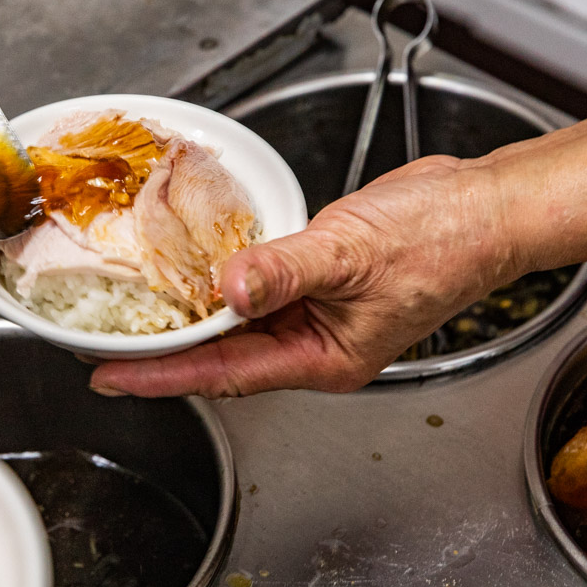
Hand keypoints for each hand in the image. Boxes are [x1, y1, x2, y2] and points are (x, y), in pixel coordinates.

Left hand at [89, 156, 521, 397]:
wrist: (482, 209)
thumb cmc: (441, 242)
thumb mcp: (351, 254)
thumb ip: (282, 272)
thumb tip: (226, 290)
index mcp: (324, 358)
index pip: (225, 373)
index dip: (163, 376)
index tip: (112, 376)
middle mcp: (315, 342)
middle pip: (222, 355)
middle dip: (164, 352)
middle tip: (103, 346)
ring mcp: (315, 312)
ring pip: (236, 324)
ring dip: (189, 317)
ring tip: (132, 315)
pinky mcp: (316, 279)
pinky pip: (256, 289)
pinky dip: (222, 282)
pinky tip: (190, 271)